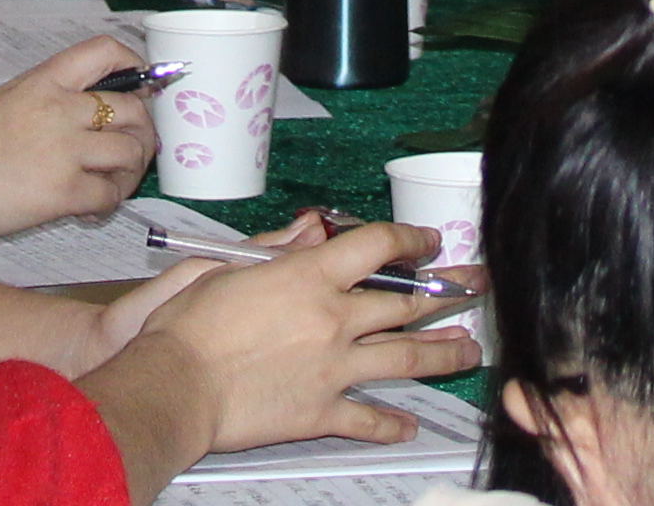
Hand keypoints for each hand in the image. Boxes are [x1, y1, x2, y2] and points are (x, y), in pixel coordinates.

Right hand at [0, 33, 150, 238]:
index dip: (136, 67)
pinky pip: (110, 195)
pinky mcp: (63, 192)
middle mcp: (60, 108)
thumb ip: (49, 102)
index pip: (105, 52)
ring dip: (129, 174)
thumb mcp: (5, 103)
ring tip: (112, 186)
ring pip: (130, 153)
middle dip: (143, 134)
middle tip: (133, 152)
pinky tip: (90, 210)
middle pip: (132, 109)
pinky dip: (108, 205)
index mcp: (43, 81)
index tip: (144, 86)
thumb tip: (90, 116)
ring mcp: (65, 149)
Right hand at [111, 218, 470, 462]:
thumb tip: (313, 229)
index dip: (410, 239)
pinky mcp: (322, 411)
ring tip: (469, 350)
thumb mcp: (227, 265)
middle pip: (407, 303)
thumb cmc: (190, 325)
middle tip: (477, 287)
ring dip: (443, 354)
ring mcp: (334, 368)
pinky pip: (368, 418)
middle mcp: (334, 319)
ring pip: (405, 358)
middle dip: (448, 292)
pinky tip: (410, 424)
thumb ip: (277, 247)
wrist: (176, 386)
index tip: (429, 241)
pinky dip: (392, 423)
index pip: (378, 247)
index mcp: (311, 276)